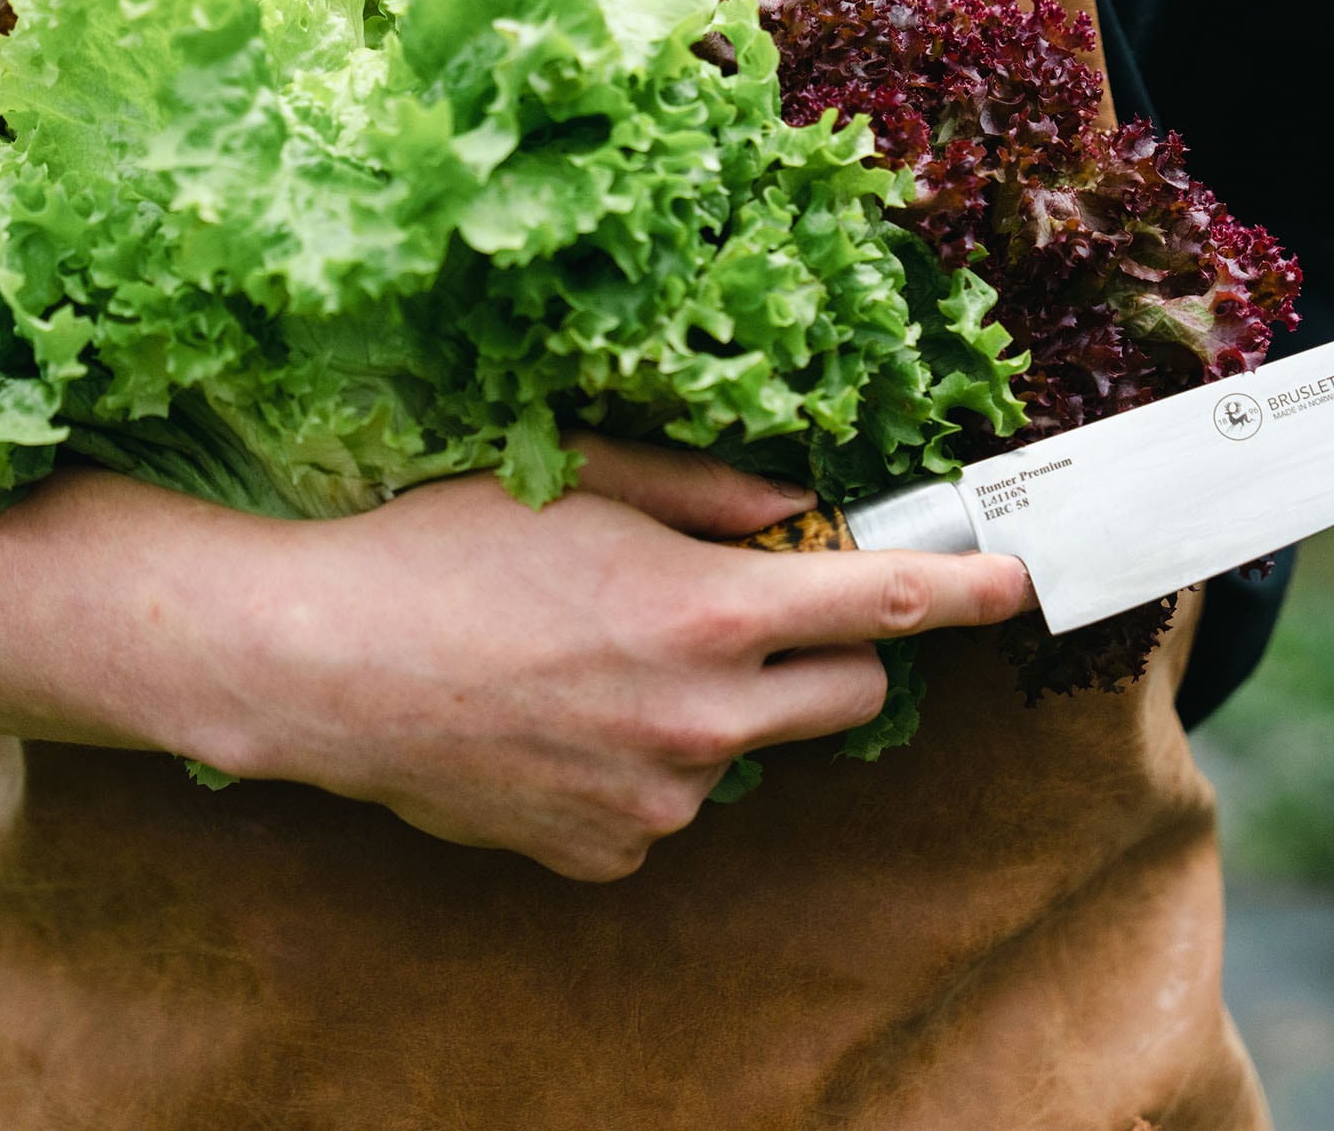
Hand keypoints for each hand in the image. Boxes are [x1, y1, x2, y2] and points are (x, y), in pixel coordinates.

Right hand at [0, 363, 1030, 886]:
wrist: (310, 667)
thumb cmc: (431, 545)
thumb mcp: (571, 477)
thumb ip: (706, 493)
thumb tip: (800, 510)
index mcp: (703, 609)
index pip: (883, 605)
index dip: (967, 594)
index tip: (1023, 582)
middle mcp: (699, 718)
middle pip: (843, 696)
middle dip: (828, 651)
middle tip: (751, 606)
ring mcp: (654, 800)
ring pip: (744, 753)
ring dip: (713, 710)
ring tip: (591, 663)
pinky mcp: (604, 855)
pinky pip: (665, 808)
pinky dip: (640, 769)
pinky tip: (552, 724)